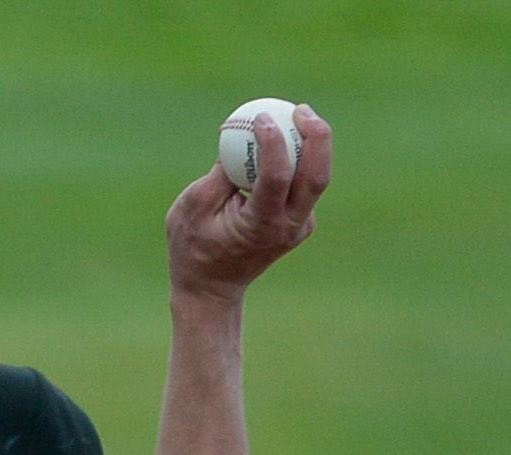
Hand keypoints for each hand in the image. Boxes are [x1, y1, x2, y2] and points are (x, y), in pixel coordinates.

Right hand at [165, 105, 332, 305]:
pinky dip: (299, 158)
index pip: (278, 177)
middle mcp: (288, 228)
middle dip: (316, 138)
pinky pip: (305, 184)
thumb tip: (240, 133)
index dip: (273, 142)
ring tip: (297, 113)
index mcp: (262, 225)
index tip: (260, 117)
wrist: (212, 289)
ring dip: (313, 144)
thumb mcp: (193, 206)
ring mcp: (299, 228)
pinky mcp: (300, 223)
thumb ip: (219, 172)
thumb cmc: (194, 247)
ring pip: (317, 179)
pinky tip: (287, 136)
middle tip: (301, 109)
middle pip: (317, 177)